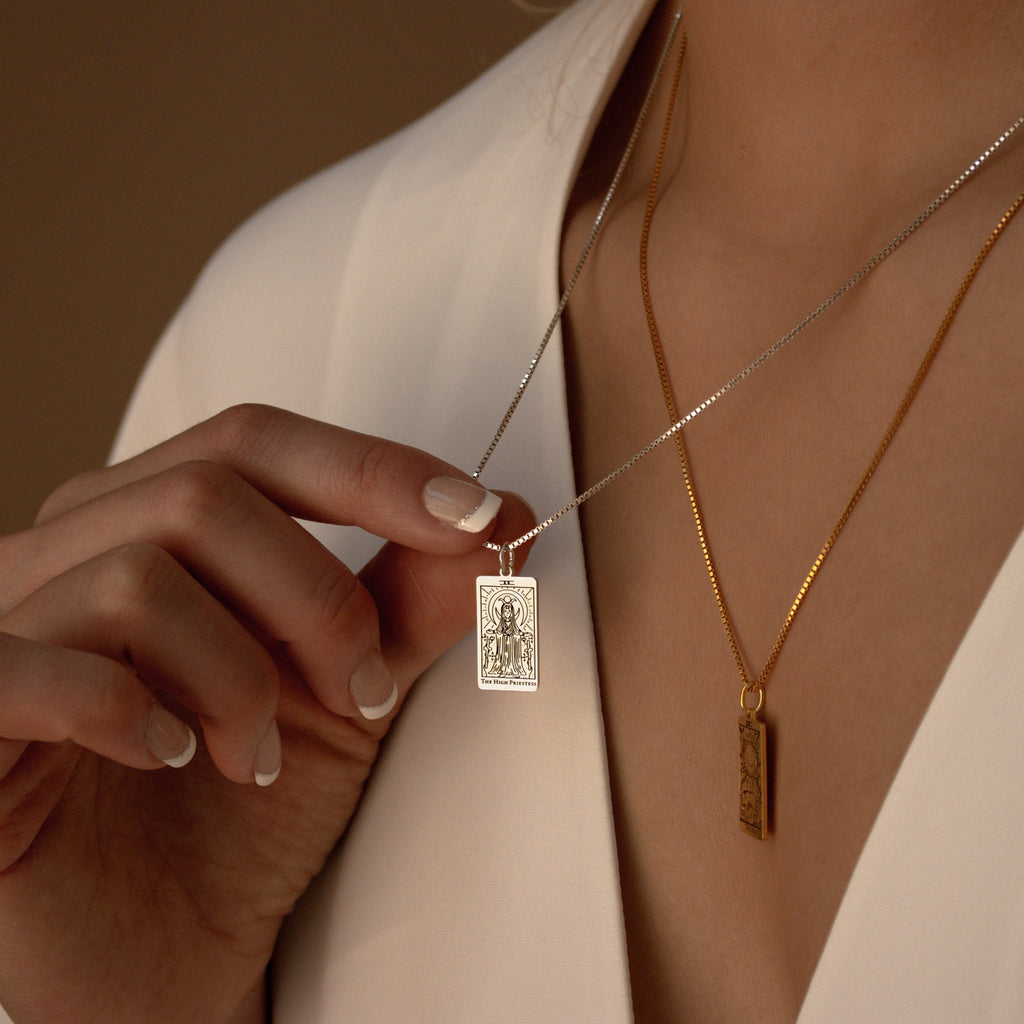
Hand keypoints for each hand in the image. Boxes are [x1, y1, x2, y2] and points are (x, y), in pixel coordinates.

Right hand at [0, 404, 532, 1023]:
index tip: (474, 514)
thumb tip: (508, 514)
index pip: (256, 444)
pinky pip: (35, 666)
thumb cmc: (247, 807)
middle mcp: (66, 552)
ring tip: (259, 757)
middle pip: (204, 495)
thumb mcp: (350, 688)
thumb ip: (413, 600)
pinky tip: (172, 755)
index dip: (369, 469)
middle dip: (317, 598)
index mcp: (149, 521)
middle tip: (362, 690)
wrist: (168, 948)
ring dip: (240, 678)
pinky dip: (131, 710)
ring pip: (138, 576)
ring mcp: (5, 626)